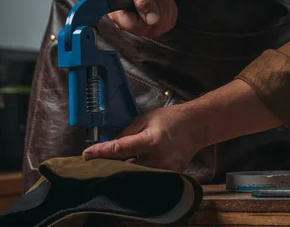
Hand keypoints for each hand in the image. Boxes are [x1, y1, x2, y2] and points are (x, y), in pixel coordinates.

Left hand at [82, 105, 201, 171]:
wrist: (196, 126)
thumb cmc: (171, 119)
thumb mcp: (146, 118)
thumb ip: (128, 131)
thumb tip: (111, 143)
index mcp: (151, 140)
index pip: (120, 149)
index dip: (101, 152)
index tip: (87, 154)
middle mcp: (158, 158)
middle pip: (125, 168)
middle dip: (109, 166)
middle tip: (95, 164)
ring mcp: (165, 170)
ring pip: (136, 176)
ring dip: (122, 172)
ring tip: (112, 166)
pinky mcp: (170, 176)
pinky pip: (148, 178)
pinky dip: (138, 174)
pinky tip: (131, 169)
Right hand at [110, 0, 177, 36]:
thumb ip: (144, 0)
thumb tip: (152, 20)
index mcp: (118, 14)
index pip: (135, 26)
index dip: (147, 15)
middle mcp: (129, 25)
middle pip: (151, 29)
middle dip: (158, 7)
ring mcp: (143, 27)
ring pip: (163, 26)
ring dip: (165, 6)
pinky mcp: (155, 25)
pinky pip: (170, 22)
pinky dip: (170, 8)